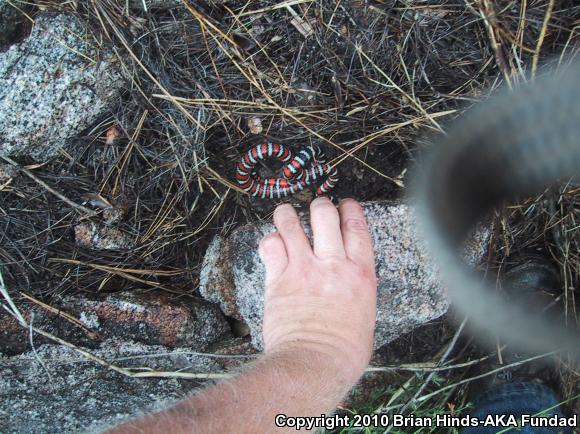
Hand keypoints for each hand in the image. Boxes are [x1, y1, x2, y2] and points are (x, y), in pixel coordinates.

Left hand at [259, 197, 376, 383]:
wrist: (313, 365)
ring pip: (292, 222)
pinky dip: (270, 240)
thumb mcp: (365, 318)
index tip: (345, 204)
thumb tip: (350, 289)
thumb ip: (356, 294)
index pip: (356, 227)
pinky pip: (270, 245)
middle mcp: (332, 264)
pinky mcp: (278, 279)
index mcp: (360, 274)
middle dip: (320, 205)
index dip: (350, 209)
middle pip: (324, 215)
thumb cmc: (343, 353)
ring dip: (288, 214)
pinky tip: (273, 243)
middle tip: (316, 208)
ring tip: (286, 215)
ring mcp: (303, 269)